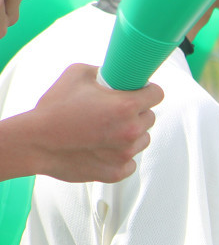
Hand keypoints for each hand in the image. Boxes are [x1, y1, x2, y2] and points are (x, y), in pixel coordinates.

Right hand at [17, 65, 162, 183]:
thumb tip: (117, 74)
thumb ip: (104, 72)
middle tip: (115, 112)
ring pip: (143, 139)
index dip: (148, 91)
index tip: (140, 92)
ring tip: (106, 131)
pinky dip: (120, 156)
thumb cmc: (54, 108)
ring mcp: (126, 154)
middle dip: (136, 113)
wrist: (34, 142)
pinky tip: (102, 149)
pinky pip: (131, 161)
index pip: (157, 94)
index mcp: (126, 106)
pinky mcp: (118, 172)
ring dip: (131, 135)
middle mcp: (131, 130)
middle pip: (150, 117)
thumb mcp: (77, 74)